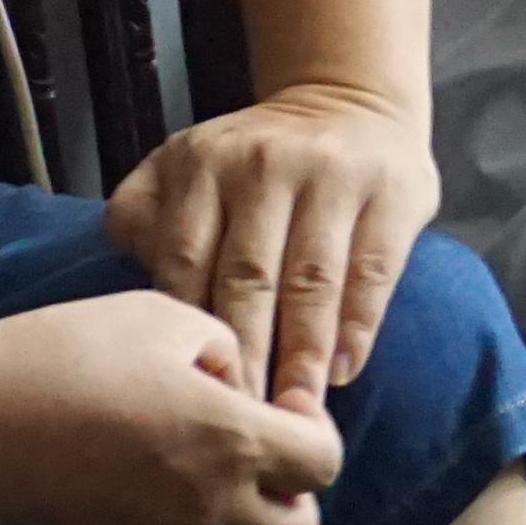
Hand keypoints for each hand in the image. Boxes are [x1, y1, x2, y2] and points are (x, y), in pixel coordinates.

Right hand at [0, 291, 348, 524]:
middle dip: (293, 493)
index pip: (324, 463)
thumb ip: (226, 349)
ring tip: (198, 465)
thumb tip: (237, 385)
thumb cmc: (65, 355)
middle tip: (256, 450)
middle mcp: (212, 511)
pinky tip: (146, 485)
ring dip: (243, 516)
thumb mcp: (164, 317)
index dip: (314, 428)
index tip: (279, 402)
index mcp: (235, 444)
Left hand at [109, 77, 442, 414]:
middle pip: (249, 278)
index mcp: (203, 164)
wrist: (348, 100)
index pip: (187, 263)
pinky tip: (344, 371)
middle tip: (241, 424)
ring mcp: (332, 176)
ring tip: (295, 415)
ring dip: (303, 356)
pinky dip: (357, 326)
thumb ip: (145, 215)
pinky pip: (372, 271)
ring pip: (312, 282)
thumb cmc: (253, 161)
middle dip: (246, 358)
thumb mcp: (184, 164)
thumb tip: (133, 294)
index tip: (188, 396)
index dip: (189, 335)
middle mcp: (264, 165)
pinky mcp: (392, 192)